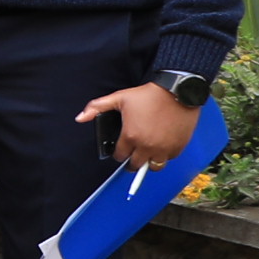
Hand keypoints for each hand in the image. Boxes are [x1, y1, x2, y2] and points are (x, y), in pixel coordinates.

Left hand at [81, 82, 205, 171]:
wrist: (177, 92)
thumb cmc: (149, 95)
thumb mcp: (119, 98)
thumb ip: (97, 108)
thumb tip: (80, 117)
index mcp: (130, 137)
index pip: (120, 156)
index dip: (118, 154)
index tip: (120, 150)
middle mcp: (147, 146)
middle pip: (135, 165)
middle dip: (131, 161)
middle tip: (132, 155)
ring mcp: (164, 148)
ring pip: (153, 166)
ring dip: (148, 162)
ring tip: (146, 154)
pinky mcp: (178, 147)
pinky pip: (169, 159)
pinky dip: (164, 156)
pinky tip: (160, 147)